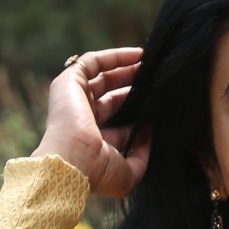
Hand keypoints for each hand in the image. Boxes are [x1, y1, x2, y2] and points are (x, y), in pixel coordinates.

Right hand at [31, 47, 150, 197]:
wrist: (73, 161)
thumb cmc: (97, 172)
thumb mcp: (128, 174)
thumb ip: (143, 159)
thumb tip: (151, 137)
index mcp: (94, 140)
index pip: (119, 123)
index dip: (139, 115)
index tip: (159, 108)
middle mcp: (83, 118)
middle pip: (112, 95)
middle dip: (135, 86)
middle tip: (157, 81)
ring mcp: (74, 98)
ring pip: (104, 76)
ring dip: (127, 69)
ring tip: (151, 64)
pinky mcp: (69, 82)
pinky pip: (93, 61)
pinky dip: (115, 56)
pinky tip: (138, 55)